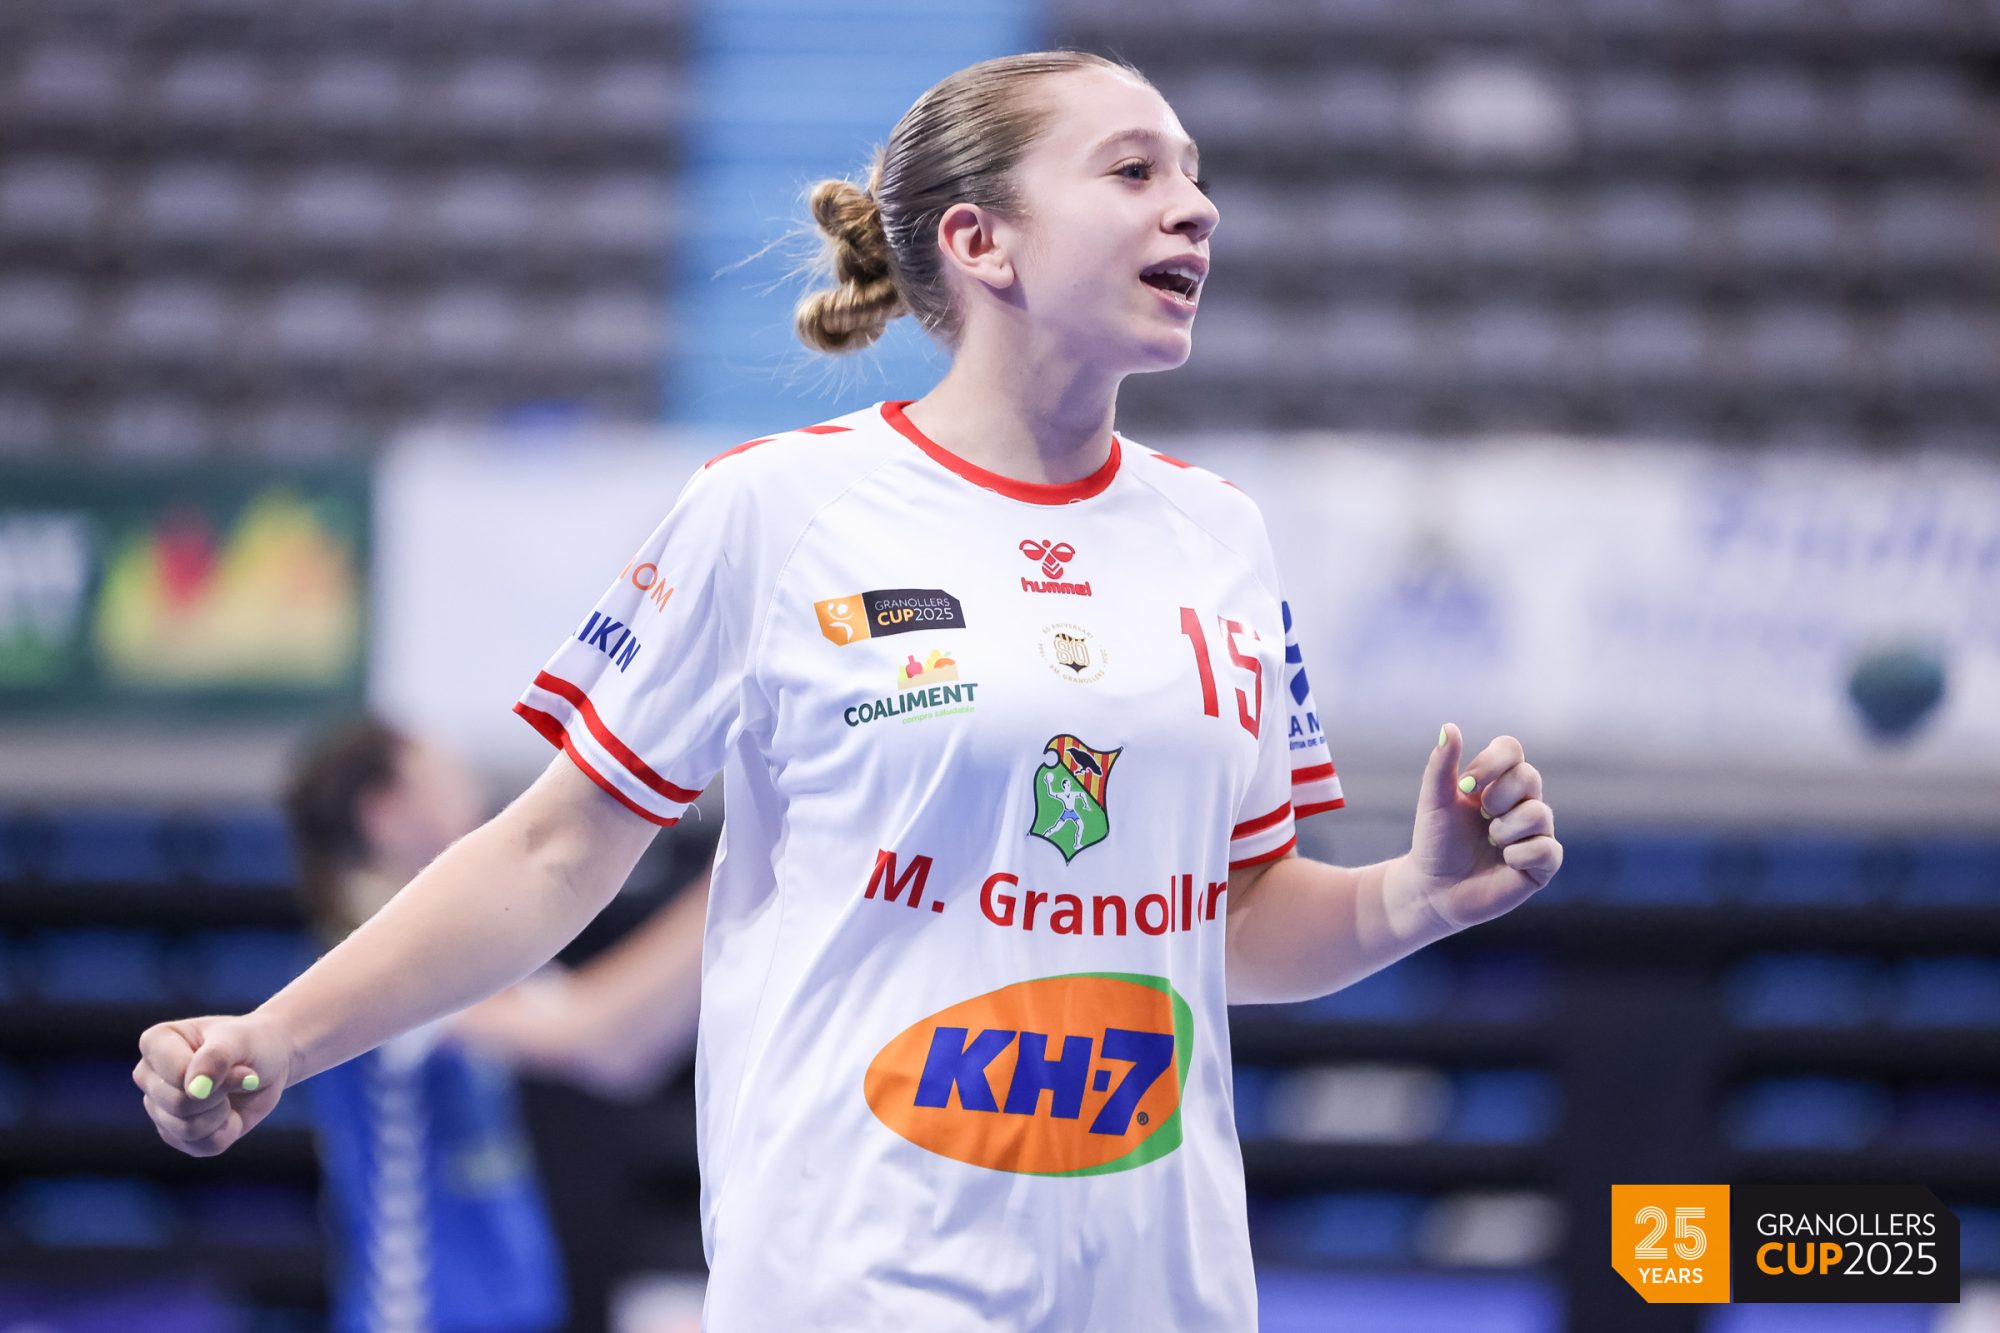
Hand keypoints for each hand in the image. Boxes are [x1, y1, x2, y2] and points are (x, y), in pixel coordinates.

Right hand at [134, 1014, 295, 1157]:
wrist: (268, 1064)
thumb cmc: (251, 1043)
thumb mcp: (240, 1040)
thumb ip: (216, 1058)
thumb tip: (194, 1090)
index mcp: (155, 1042)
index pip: (176, 1073)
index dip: (216, 1074)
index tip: (238, 1063)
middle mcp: (147, 1075)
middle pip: (179, 1104)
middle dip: (220, 1094)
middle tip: (239, 1076)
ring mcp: (157, 1107)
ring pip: (187, 1129)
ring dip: (223, 1113)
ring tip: (230, 1093)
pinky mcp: (173, 1134)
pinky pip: (200, 1146)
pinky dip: (226, 1131)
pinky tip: (229, 1113)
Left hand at [1400, 723, 1562, 930]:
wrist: (1433, 890)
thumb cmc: (1435, 843)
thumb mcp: (1434, 801)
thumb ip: (1441, 766)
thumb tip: (1449, 726)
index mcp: (1497, 783)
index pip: (1512, 750)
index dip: (1494, 761)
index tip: (1467, 784)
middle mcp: (1522, 803)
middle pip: (1529, 776)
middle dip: (1498, 796)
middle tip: (1480, 815)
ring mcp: (1535, 833)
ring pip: (1539, 813)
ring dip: (1505, 829)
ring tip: (1490, 841)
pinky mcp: (1542, 865)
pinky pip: (1547, 848)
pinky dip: (1520, 854)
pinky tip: (1505, 861)